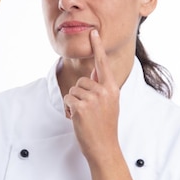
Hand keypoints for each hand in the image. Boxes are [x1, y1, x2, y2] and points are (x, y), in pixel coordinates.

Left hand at [63, 30, 120, 162]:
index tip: (94, 32)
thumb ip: (102, 87)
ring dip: (74, 102)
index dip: (97, 47)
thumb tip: (95, 71)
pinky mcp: (82, 106)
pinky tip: (77, 118)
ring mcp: (93, 99)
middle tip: (89, 111)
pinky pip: (67, 98)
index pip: (103, 64)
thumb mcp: (109, 103)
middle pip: (81, 80)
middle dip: (80, 94)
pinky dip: (68, 108)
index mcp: (112, 88)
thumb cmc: (105, 126)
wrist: (104, 147)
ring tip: (85, 116)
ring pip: (73, 90)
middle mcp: (104, 91)